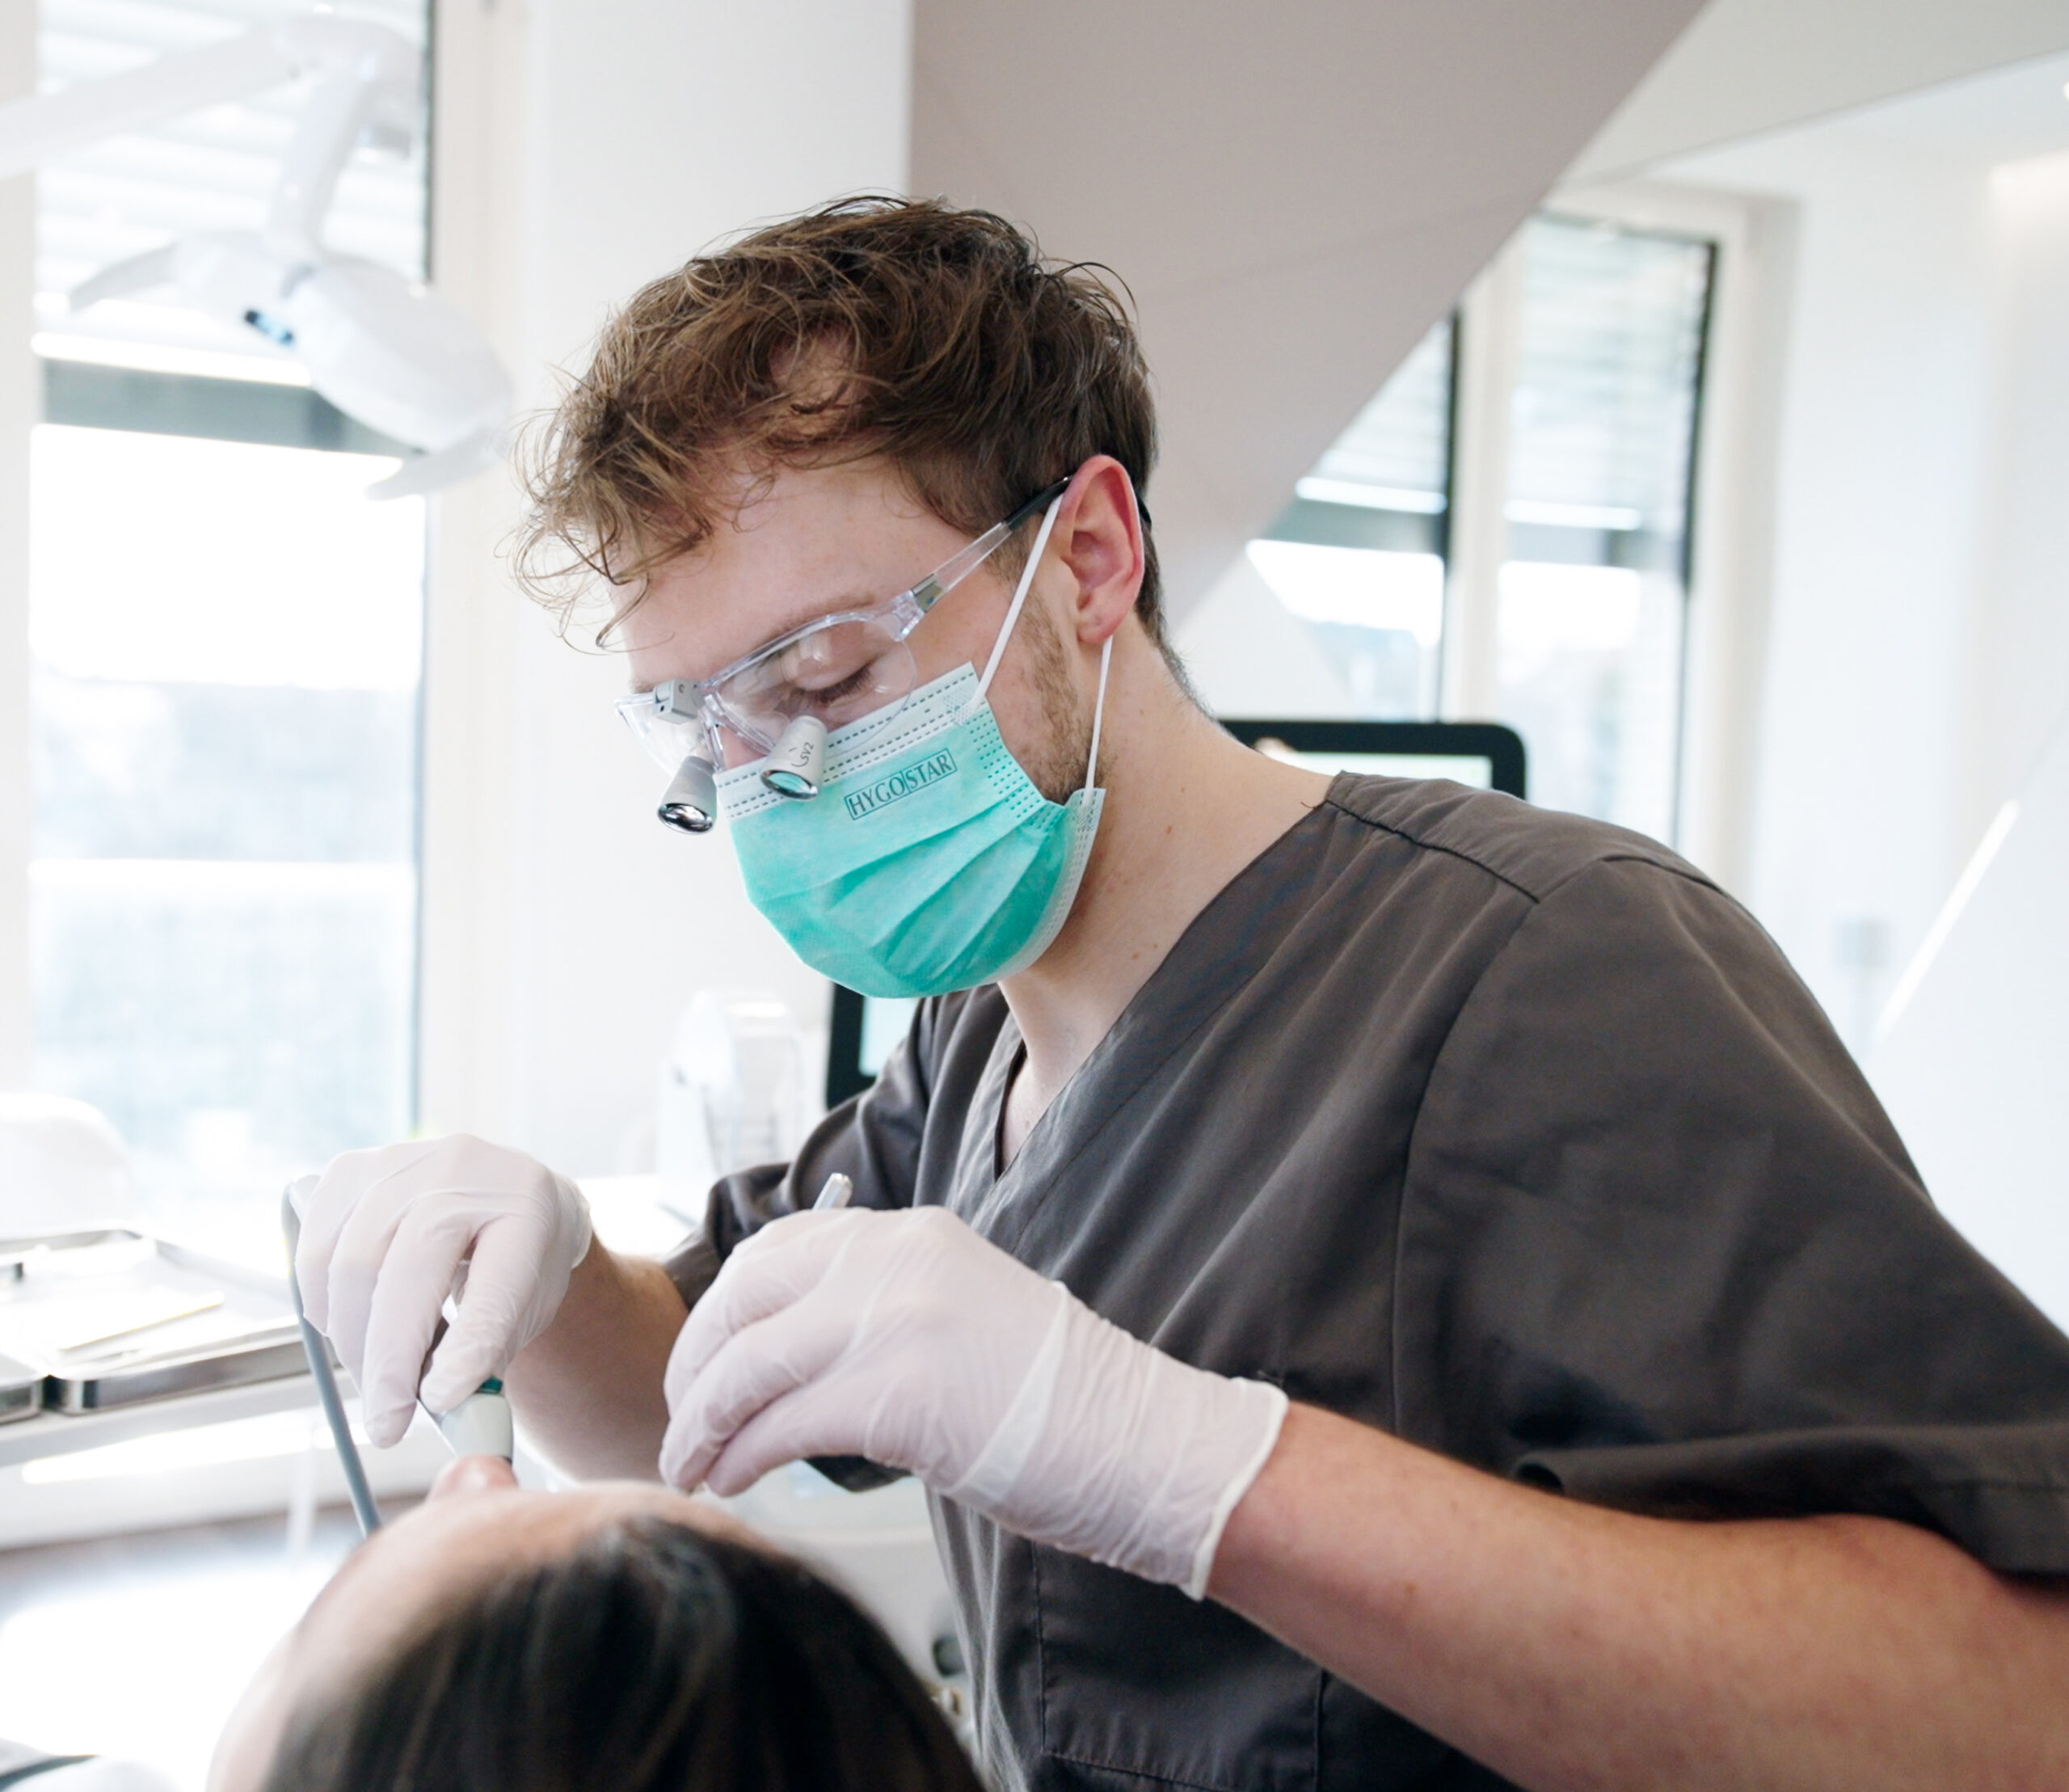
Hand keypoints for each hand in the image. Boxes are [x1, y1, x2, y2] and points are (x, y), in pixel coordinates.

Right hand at [294, 1134, 591, 1446]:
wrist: (507, 1197)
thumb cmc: (519, 1261)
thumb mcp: (528, 1308)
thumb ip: (487, 1358)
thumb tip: (443, 1410)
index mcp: (527, 1207)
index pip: (492, 1286)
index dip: (463, 1350)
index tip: (437, 1403)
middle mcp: (465, 1171)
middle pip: (406, 1274)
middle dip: (387, 1364)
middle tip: (388, 1422)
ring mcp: (403, 1162)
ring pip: (350, 1264)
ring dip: (352, 1340)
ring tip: (378, 1376)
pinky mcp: (352, 1170)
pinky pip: (316, 1249)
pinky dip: (323, 1303)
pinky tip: (351, 1325)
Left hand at [659, 1206, 1286, 1594]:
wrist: (1143, 1441)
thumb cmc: (1062, 1401)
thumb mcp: (963, 1314)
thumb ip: (884, 1311)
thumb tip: (797, 1355)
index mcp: (913, 1235)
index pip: (779, 1246)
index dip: (725, 1307)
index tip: (703, 1359)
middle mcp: (897, 1260)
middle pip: (744, 1297)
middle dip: (694, 1363)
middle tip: (680, 1419)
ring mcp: (897, 1321)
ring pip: (748, 1364)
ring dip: (701, 1423)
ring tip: (688, 1466)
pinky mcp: (898, 1393)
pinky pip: (779, 1424)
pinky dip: (737, 1456)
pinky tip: (728, 1481)